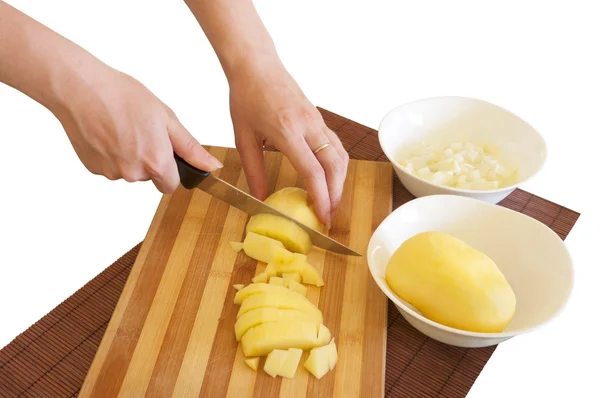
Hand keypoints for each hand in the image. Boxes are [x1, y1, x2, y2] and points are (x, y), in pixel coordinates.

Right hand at [53, 64, 222, 192]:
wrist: (80, 89)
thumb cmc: (123, 97)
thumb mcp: (167, 118)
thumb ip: (190, 148)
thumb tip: (213, 167)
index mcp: (155, 162)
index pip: (171, 185)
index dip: (170, 170)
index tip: (164, 152)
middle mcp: (133, 174)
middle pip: (149, 177)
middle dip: (149, 159)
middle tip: (140, 130)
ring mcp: (110, 173)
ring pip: (128, 172)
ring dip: (129, 156)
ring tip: (121, 127)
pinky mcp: (92, 168)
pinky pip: (109, 167)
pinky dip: (110, 154)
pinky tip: (106, 132)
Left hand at [228, 60, 348, 225]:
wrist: (256, 66)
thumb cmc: (247, 97)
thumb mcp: (243, 137)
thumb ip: (253, 170)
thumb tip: (260, 198)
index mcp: (287, 131)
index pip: (312, 171)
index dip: (321, 197)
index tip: (322, 216)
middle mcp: (308, 126)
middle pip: (334, 166)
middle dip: (336, 194)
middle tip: (329, 215)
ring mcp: (316, 121)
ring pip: (340, 156)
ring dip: (340, 181)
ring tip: (331, 200)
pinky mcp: (319, 119)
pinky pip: (336, 146)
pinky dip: (337, 166)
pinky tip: (330, 177)